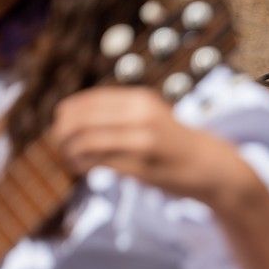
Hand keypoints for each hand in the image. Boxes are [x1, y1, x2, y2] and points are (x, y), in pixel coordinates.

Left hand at [50, 86, 262, 213]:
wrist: (211, 166)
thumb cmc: (175, 143)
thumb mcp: (150, 114)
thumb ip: (119, 112)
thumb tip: (70, 115)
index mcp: (139, 100)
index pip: (85, 102)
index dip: (64, 115)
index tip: (58, 127)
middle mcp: (140, 116)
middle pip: (81, 120)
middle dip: (61, 133)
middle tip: (57, 145)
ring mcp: (142, 141)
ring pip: (87, 141)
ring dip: (70, 151)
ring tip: (69, 159)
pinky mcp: (143, 167)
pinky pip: (101, 163)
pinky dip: (84, 164)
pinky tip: (82, 168)